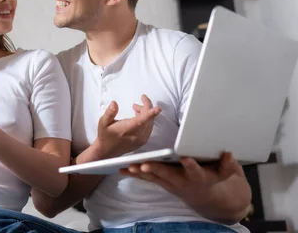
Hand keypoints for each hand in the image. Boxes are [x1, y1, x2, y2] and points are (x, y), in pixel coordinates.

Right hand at [95, 95, 160, 157]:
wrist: (107, 150)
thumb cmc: (105, 135)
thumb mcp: (103, 122)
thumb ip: (109, 112)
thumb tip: (114, 103)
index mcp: (127, 130)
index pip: (141, 121)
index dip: (150, 114)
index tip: (158, 109)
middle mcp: (136, 136)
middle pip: (148, 119)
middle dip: (145, 107)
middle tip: (135, 104)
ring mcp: (141, 139)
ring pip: (150, 123)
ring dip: (146, 113)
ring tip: (135, 109)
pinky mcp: (143, 141)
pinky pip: (149, 127)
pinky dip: (147, 120)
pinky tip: (139, 117)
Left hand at [120, 152, 241, 207]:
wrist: (208, 197)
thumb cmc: (215, 178)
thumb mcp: (226, 172)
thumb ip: (228, 164)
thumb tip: (229, 154)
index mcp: (199, 177)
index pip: (195, 171)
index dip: (191, 165)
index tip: (186, 158)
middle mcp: (183, 181)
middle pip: (168, 175)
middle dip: (156, 169)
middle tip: (144, 164)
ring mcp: (171, 183)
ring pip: (154, 177)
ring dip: (140, 172)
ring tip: (127, 166)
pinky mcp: (162, 183)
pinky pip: (147, 179)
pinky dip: (135, 174)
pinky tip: (121, 170)